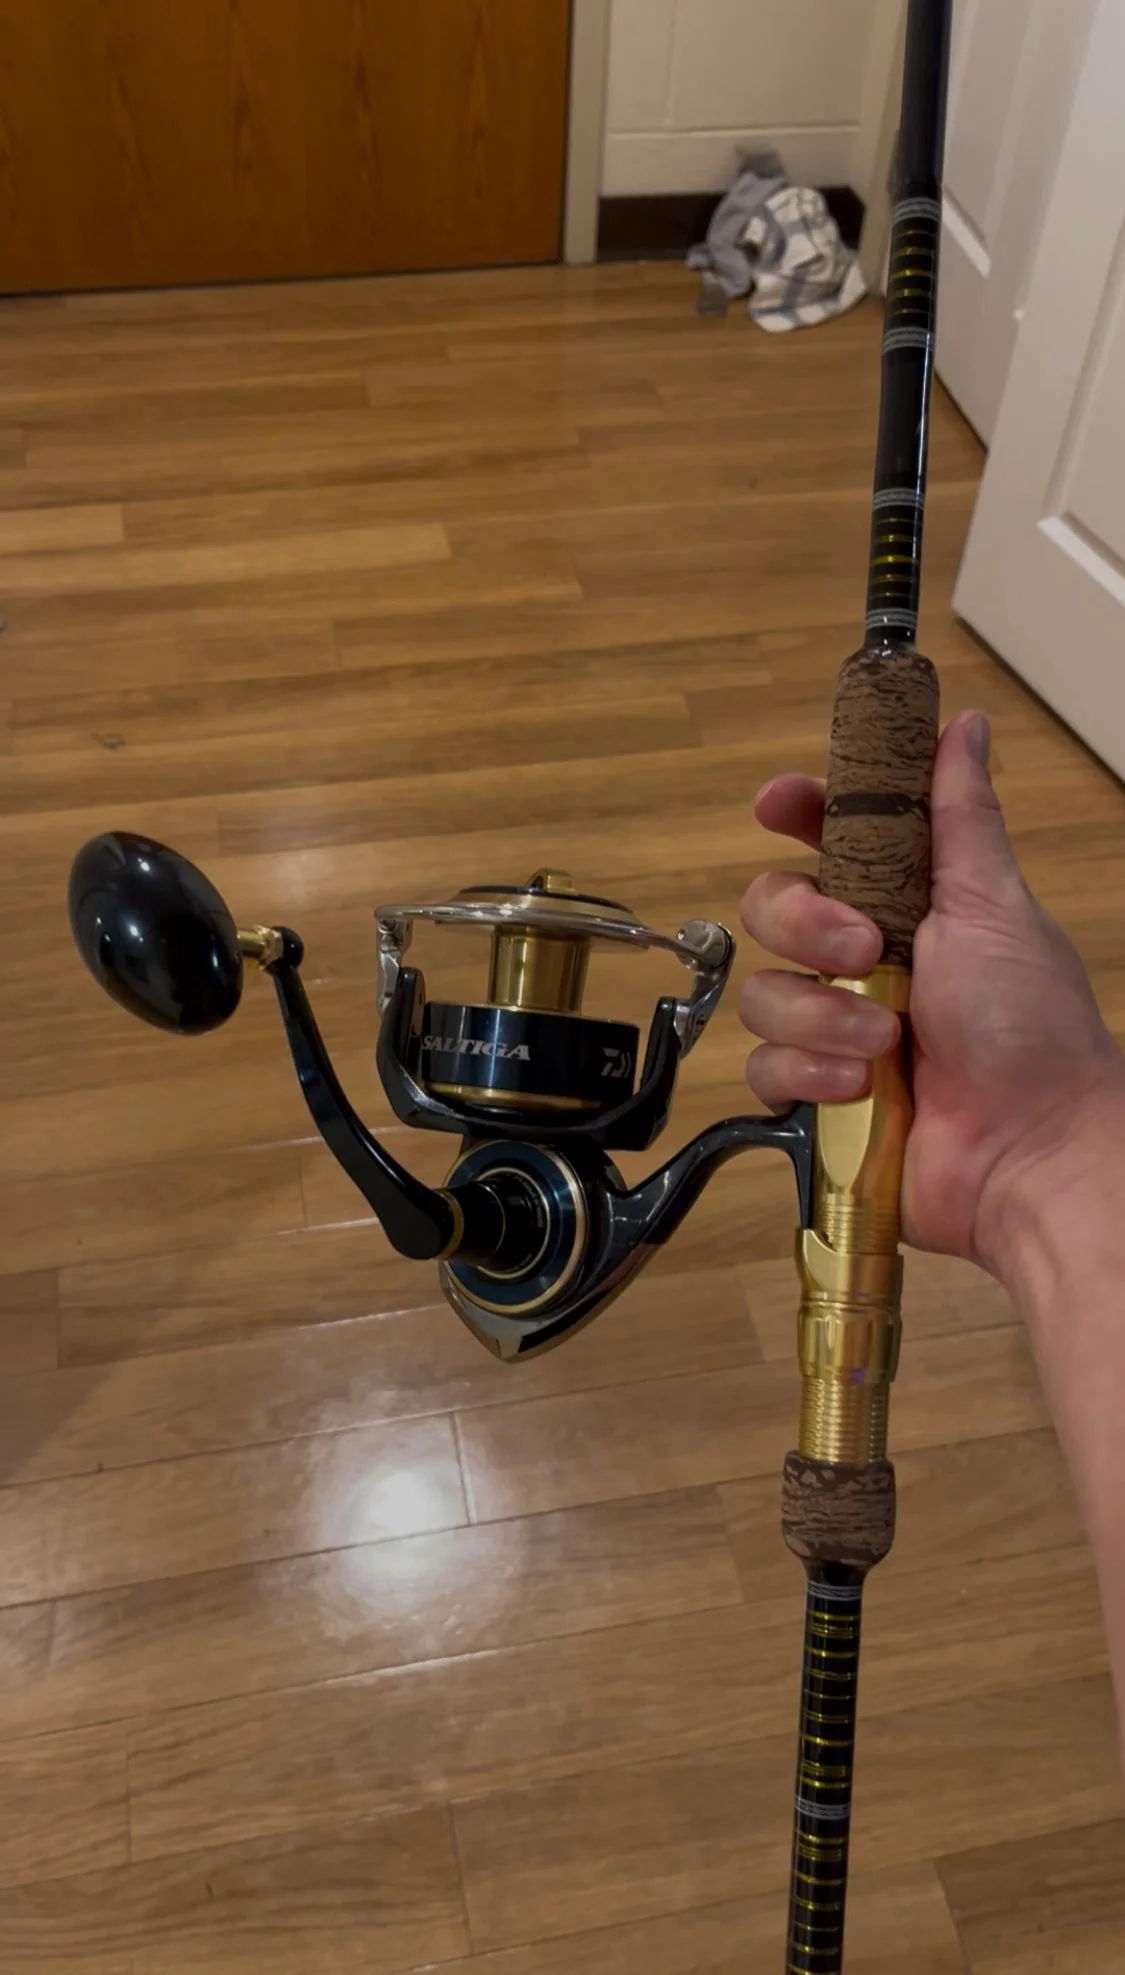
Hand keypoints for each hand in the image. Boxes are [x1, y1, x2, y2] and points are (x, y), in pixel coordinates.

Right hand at [739, 709, 1124, 1267]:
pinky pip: (761, 1067)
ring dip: (822, 1015)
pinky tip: (860, 1090)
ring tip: (884, 1045)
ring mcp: (834, 1029)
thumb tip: (963, 725)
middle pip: (772, 907)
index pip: (828, 836)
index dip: (797, 813)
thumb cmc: (1029, 1029)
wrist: (1029, 1152)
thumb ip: (962, 817)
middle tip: (862, 950)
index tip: (777, 803)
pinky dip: (809, 1075)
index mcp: (906, 906)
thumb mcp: (995, 907)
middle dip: (805, 925)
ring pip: (763, 992)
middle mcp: (862, 960)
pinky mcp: (814, 1095)